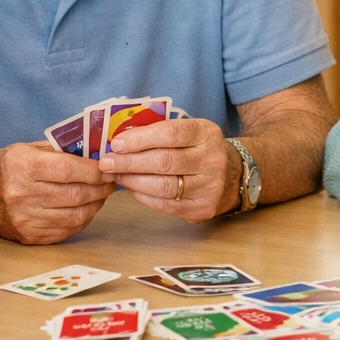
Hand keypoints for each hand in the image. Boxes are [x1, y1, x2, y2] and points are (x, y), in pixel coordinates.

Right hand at [0, 142, 114, 244]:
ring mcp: (25, 219)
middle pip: (75, 194)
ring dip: (95, 204)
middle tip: (111, 180)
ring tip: (100, 193)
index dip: (94, 170)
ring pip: (76, 215)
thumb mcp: (27, 149)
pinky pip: (67, 230)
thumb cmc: (5, 168)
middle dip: (101, 187)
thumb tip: (97, 154)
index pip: (67, 170)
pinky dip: (82, 219)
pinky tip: (85, 207)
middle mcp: (21, 194)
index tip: (108, 167)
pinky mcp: (29, 236)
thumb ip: (60, 151)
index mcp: (21, 166)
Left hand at [98, 119, 235, 222]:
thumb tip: (120, 140)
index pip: (170, 133)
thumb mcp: (189, 131)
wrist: (232, 175)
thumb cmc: (198, 149)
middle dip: (129, 162)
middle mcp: (212, 160)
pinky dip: (142, 196)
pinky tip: (130, 188)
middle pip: (164, 161)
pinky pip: (165, 205)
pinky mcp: (201, 208)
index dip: (140, 138)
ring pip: (163, 186)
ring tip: (115, 175)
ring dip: (133, 181)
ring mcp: (209, 187)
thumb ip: (160, 132)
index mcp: (207, 134)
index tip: (117, 143)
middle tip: (107, 162)